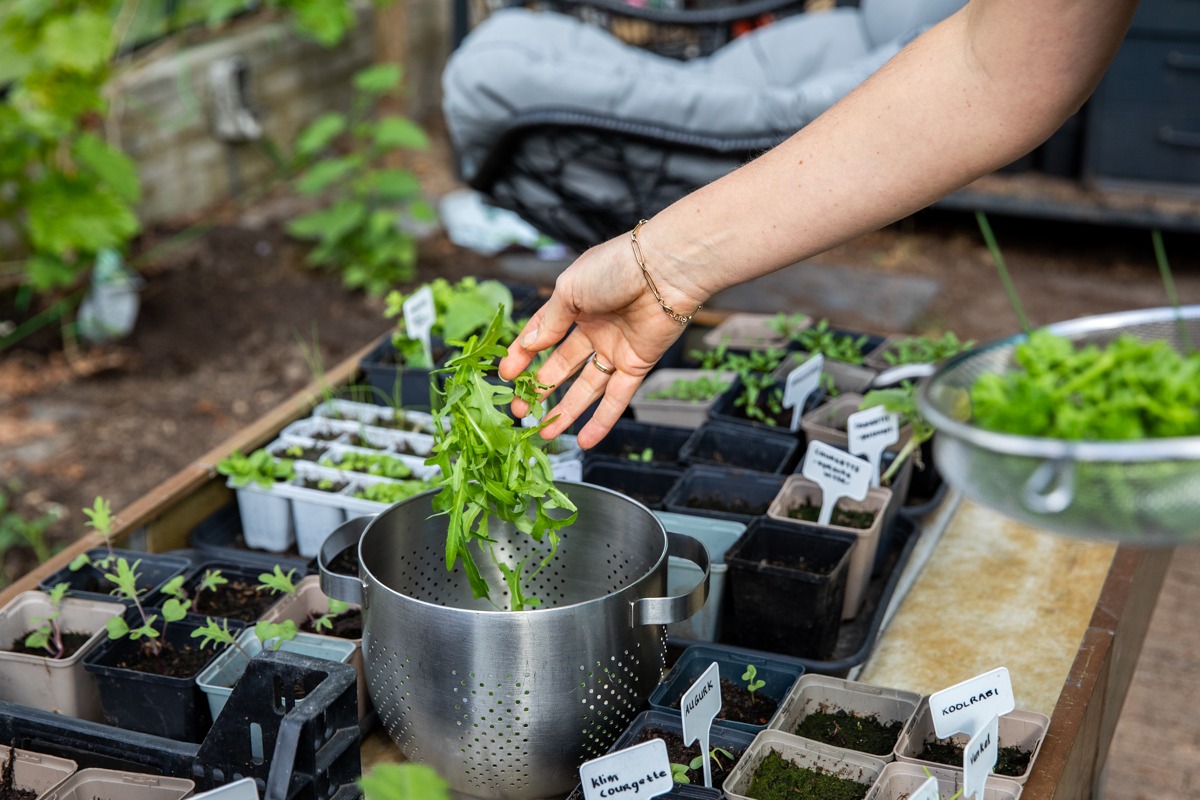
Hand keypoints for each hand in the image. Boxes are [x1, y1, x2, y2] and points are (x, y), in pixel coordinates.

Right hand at [498, 228, 706, 448]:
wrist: (664, 271)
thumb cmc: (615, 268)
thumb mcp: (570, 290)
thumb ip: (549, 322)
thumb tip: (529, 346)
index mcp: (575, 305)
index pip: (542, 335)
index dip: (523, 356)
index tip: (506, 377)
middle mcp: (595, 329)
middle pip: (562, 366)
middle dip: (540, 389)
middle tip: (520, 411)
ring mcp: (616, 349)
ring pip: (586, 387)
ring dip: (566, 411)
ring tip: (545, 433)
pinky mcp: (637, 365)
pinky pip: (617, 398)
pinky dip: (602, 420)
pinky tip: (585, 440)